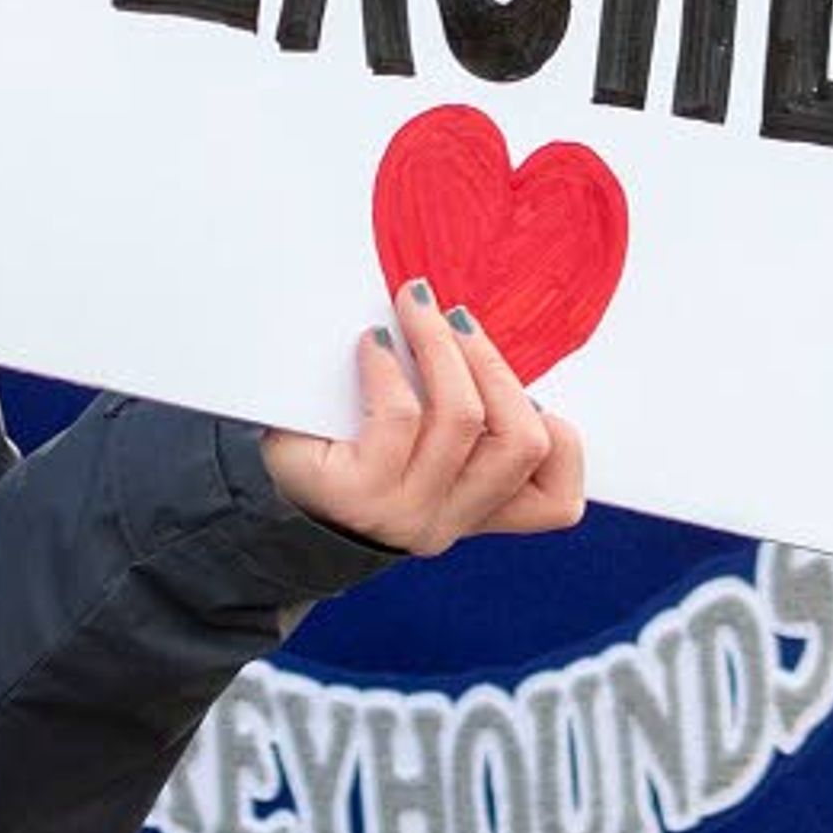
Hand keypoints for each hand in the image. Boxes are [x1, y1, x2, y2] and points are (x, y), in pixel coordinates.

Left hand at [259, 279, 587, 555]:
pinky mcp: (357, 493)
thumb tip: (481, 335)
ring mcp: (405, 513)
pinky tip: (370, 345)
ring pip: (461, 418)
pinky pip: (397, 416)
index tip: (525, 385)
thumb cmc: (354, 453)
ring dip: (441, 348)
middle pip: (522, 441)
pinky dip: (389, 368)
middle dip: (494, 364)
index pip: (558, 502)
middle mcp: (448, 523)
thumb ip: (467, 420)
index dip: (562, 438)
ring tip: (414, 309)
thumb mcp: (422, 450)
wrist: (270, 497)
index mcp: (478, 513)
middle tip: (457, 317)